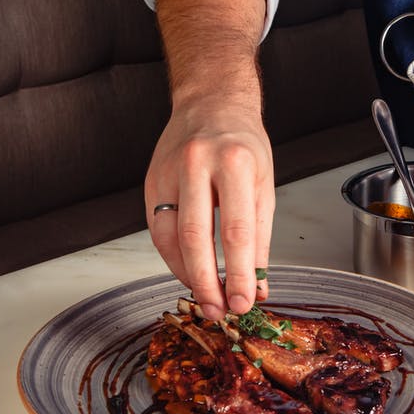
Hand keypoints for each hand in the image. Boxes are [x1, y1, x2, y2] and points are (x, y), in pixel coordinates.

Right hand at [145, 97, 274, 319]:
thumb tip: (256, 286)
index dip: (238, 273)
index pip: (236, 230)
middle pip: (196, 236)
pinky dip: (172, 257)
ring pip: (169, 236)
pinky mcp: (150, 180)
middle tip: (218, 311)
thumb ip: (260, 238)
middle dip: (206, 281)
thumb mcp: (263, 186)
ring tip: (204, 297)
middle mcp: (198, 164)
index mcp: (235, 163)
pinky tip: (187, 271)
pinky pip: (157, 229)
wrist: (211, 103)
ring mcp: (169, 171)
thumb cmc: (243, 145)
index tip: (244, 302)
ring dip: (186, 274)